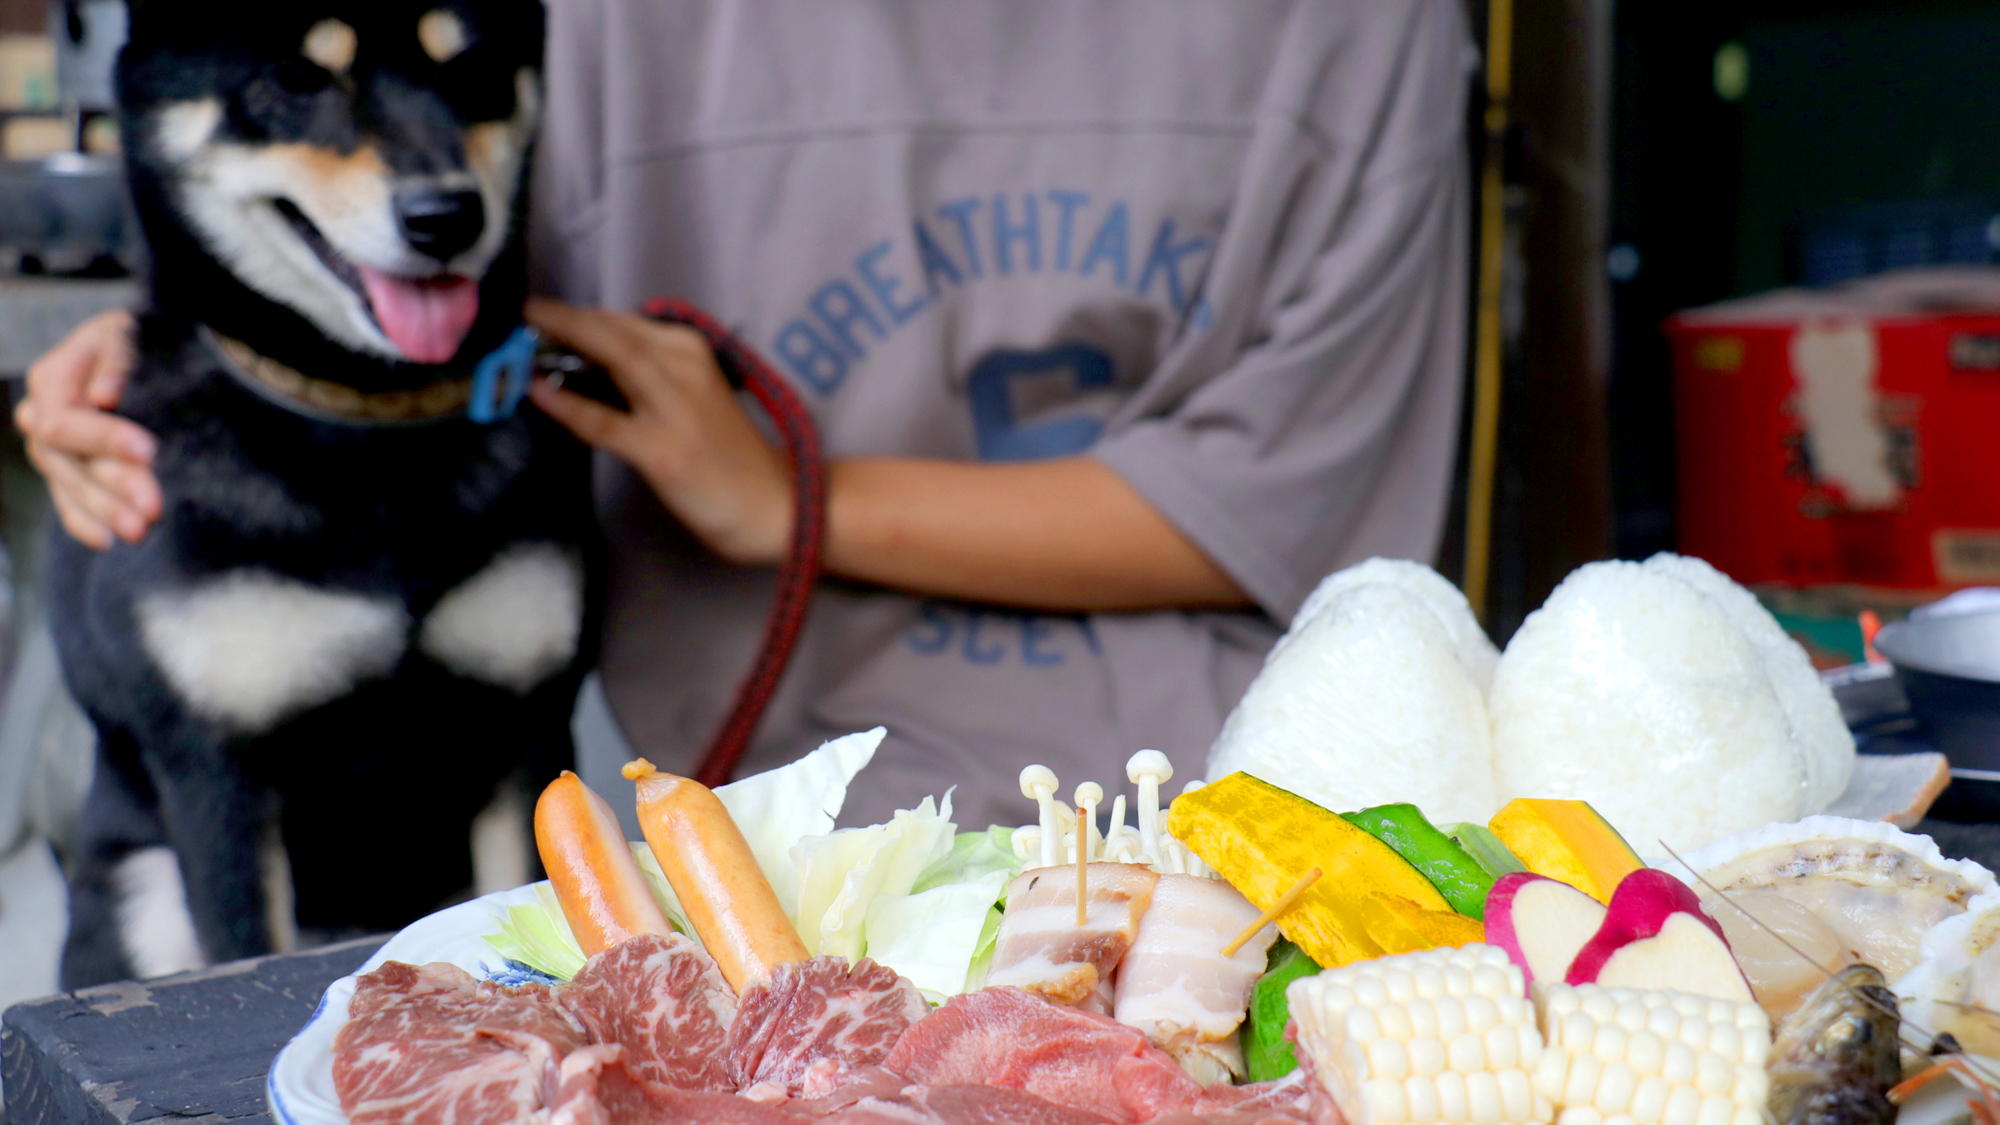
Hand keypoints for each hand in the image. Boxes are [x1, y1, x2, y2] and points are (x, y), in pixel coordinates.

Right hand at [14, 311, 160, 548]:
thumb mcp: (127, 337)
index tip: (148, 452)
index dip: (104, 438)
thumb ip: (116, 360)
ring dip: (105, 510)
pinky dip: (86, 522)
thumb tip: (102, 395)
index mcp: (53, 379)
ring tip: (140, 530)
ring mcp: (51, 448)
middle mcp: (41, 415)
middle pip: (68, 460)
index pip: (66, 420)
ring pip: (71, 485)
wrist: (131, 356)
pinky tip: (107, 541)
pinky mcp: (66, 471)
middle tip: (152, 507)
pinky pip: (67, 502)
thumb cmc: (133, 341)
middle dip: (112, 485)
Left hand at [525, 297, 791, 565]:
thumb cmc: (732, 457)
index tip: (542, 309)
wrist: (777, 505)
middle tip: (523, 312)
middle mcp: (684, 367)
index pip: (624, 323)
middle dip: (562, 318)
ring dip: (560, 344)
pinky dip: (566, 405)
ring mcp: (673, 407)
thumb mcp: (697, 397)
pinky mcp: (662, 451)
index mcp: (693, 350)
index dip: (578, 314)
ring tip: (520, 340)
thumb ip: (652, 376)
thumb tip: (586, 366)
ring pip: (608, 357)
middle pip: (610, 332)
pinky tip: (538, 394)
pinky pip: (602, 421)